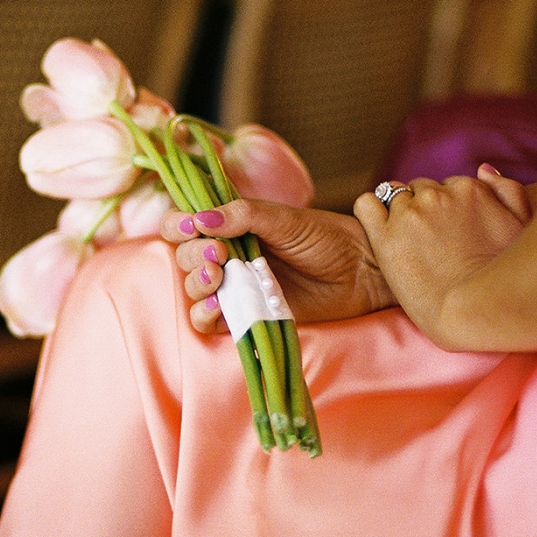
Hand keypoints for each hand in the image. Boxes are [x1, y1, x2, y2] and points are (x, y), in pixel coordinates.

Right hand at [160, 198, 394, 333]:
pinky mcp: (245, 316)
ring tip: (220, 277)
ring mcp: (235, 287)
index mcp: (230, 226)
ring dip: (196, 283)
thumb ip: (243, 215)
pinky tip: (217, 306)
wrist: (359, 272)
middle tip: (220, 254)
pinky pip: (208, 322)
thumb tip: (201, 219)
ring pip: (193, 289)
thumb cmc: (325, 238)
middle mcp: (227, 256)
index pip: (184, 223)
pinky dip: (203, 315)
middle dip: (193, 255)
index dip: (176, 224)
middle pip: (184, 257)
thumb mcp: (283, 219)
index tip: (189, 227)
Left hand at [354, 165, 529, 346]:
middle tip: (433, 243)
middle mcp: (438, 196)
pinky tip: (380, 231)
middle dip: (426, 209)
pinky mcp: (384, 236)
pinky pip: (365, 205)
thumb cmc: (504, 277)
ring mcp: (409, 214)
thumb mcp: (521, 227)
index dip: (451, 210)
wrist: (472, 314)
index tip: (454, 234)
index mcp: (471, 190)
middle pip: (422, 189)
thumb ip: (507, 191)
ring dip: (399, 213)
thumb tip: (482, 169)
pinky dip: (370, 213)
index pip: (450, 185)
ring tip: (410, 244)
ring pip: (394, 195)